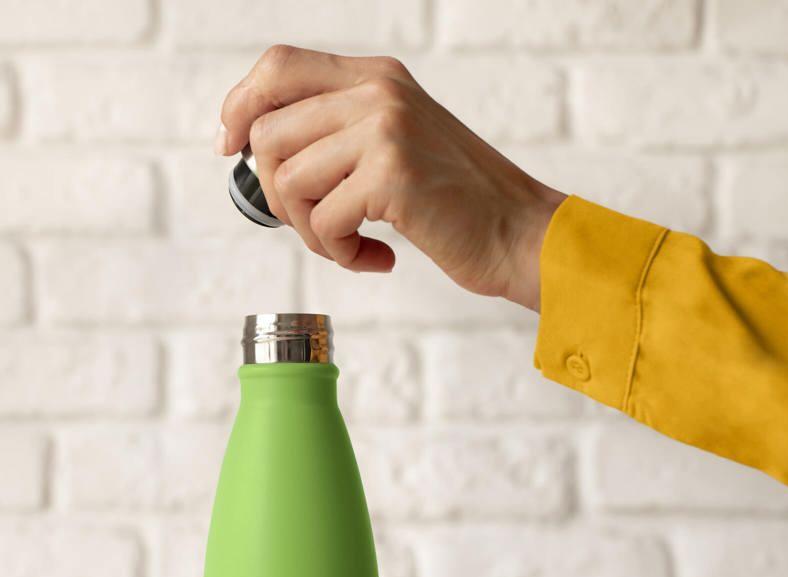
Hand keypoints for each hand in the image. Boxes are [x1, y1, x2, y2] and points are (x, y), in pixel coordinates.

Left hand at [218, 45, 565, 310]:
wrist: (518, 232)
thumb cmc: (460, 204)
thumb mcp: (401, 144)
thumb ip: (343, 132)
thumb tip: (259, 151)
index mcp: (378, 77)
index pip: (279, 68)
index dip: (241, 106)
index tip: (230, 147)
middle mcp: (378, 92)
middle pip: (270, 136)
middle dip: (281, 199)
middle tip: (320, 229)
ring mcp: (385, 129)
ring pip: (289, 183)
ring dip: (313, 234)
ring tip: (353, 246)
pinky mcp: (392, 175)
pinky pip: (325, 222)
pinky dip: (343, 255)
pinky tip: (378, 259)